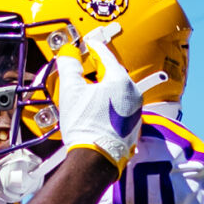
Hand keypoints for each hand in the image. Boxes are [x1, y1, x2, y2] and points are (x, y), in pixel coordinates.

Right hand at [52, 24, 150, 170]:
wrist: (95, 159)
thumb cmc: (85, 124)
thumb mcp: (71, 91)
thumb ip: (69, 67)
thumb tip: (67, 55)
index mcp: (120, 81)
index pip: (107, 56)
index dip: (95, 48)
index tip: (89, 44)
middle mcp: (133, 94)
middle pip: (115, 74)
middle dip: (102, 68)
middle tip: (91, 63)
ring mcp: (135, 112)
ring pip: (120, 92)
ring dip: (106, 88)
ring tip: (92, 88)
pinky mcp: (133, 127)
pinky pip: (122, 108)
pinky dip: (111, 104)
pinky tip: (99, 109)